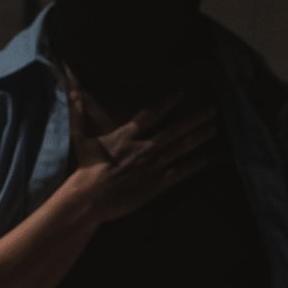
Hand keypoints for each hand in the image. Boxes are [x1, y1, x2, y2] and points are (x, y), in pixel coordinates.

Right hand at [64, 86, 217, 222]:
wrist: (89, 198)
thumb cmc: (83, 169)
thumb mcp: (79, 138)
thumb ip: (78, 113)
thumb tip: (73, 90)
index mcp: (126, 136)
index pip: (151, 115)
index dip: (167, 103)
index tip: (183, 94)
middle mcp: (144, 148)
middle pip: (174, 130)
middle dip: (195, 119)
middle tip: (213, 111)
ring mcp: (152, 167)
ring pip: (180, 149)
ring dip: (198, 138)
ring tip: (213, 129)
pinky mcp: (155, 185)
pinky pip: (178, 173)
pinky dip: (192, 166)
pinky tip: (205, 160)